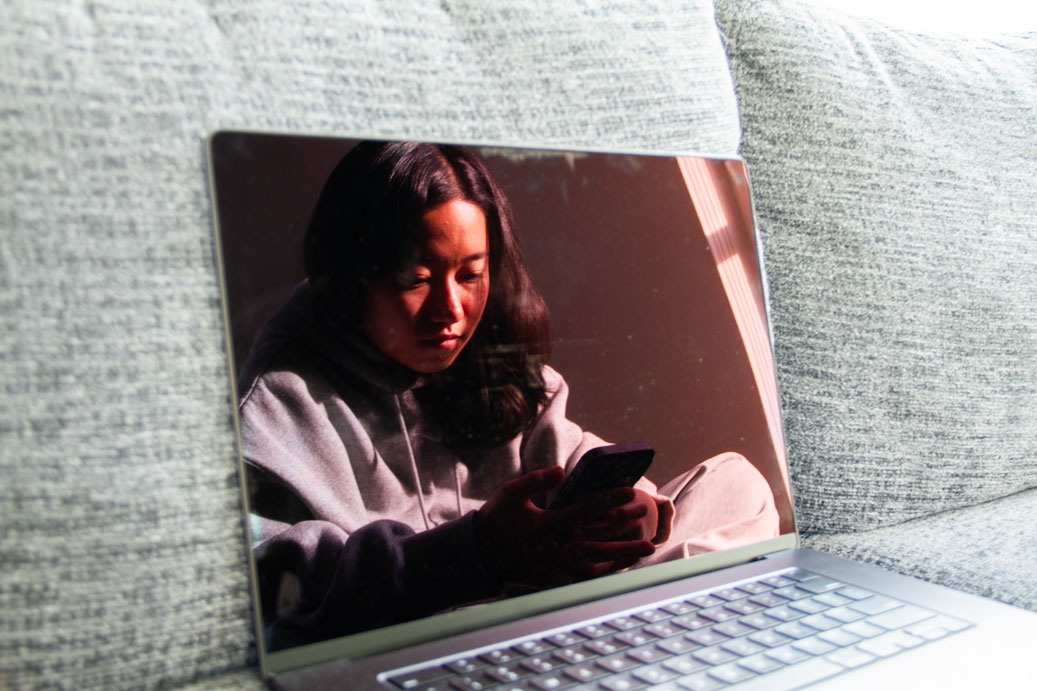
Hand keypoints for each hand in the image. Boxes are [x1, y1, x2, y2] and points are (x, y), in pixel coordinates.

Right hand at [474, 468, 655, 589]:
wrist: (479, 556)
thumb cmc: (495, 520)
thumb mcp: (510, 493)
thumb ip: (536, 481)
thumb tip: (561, 471)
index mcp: (548, 523)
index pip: (586, 509)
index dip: (609, 499)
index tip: (629, 491)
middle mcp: (557, 545)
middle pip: (598, 533)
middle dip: (624, 522)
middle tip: (645, 512)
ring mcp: (557, 563)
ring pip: (598, 556)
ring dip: (623, 551)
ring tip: (646, 546)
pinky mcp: (554, 575)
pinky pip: (585, 574)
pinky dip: (604, 570)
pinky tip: (619, 567)